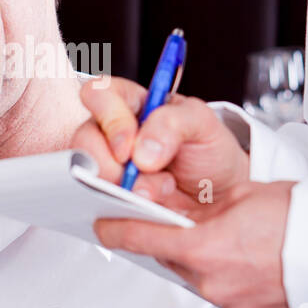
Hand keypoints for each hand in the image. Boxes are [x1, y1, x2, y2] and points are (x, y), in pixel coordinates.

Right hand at [74, 76, 250, 202]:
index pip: (99, 95)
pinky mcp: (110, 201)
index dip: (109, 120)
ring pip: (88, 177)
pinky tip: (146, 210)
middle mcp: (113, 135)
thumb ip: (173, 123)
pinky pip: (97, 207)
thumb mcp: (202, 123)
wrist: (222, 197)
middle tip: (139, 178)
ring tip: (159, 194)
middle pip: (84, 141)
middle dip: (111, 165)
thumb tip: (140, 152)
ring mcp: (110, 169)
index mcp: (132, 105)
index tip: (129, 149)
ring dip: (123, 191)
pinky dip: (121, 212)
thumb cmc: (210, 152)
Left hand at [93, 176, 296, 307]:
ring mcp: (234, 307)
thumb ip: (200, 209)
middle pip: (177, 261)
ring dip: (214, 262)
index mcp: (204, 249)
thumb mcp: (243, 197)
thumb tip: (172, 208)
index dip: (118, 231)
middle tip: (207, 224)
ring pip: (205, 280)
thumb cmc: (305, 218)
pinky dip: (238, 281)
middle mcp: (213, 284)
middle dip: (182, 242)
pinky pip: (232, 298)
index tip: (103, 226)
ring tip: (248, 243)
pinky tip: (261, 265)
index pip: (143, 239)